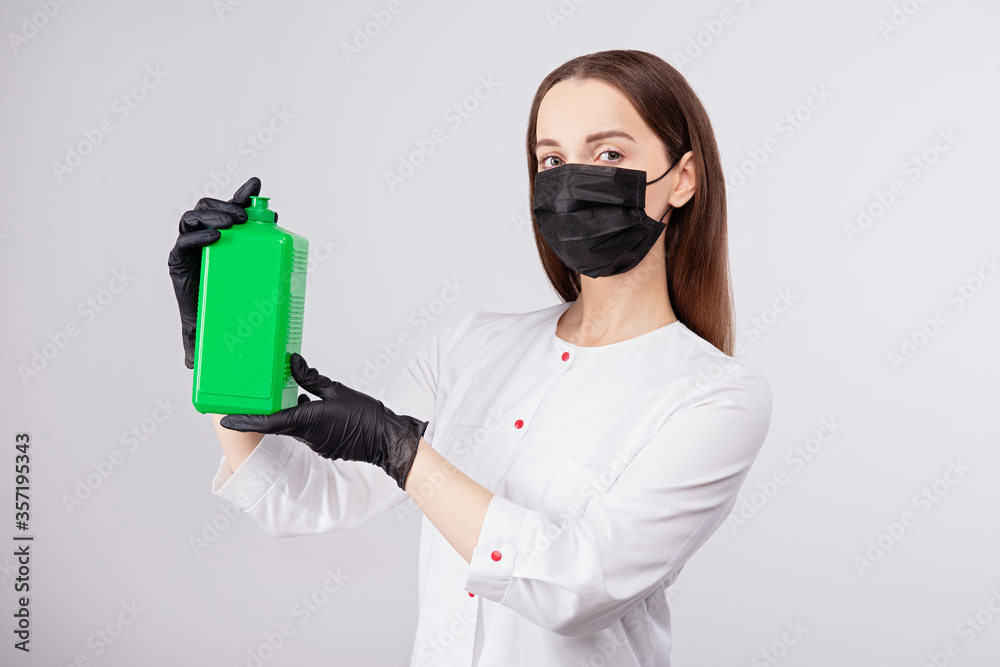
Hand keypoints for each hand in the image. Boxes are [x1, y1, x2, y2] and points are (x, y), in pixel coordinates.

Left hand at [167, 176, 271, 368]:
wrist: (212, 305)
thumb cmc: (205, 316)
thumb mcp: (197, 329)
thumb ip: (194, 341)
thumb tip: (192, 362)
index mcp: (181, 265)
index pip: (182, 242)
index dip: (196, 237)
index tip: (215, 239)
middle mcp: (190, 246)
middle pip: (193, 218)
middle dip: (214, 215)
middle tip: (236, 223)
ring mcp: (207, 235)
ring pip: (209, 209)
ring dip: (228, 204)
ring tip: (248, 213)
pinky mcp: (226, 231)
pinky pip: (232, 208)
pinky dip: (242, 197)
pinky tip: (256, 188)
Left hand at [220, 353, 427, 490]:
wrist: (386, 440)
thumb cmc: (365, 416)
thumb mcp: (336, 390)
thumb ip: (311, 378)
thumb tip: (294, 362)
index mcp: (305, 421)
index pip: (267, 422)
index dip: (244, 420)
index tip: (225, 420)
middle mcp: (306, 436)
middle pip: (277, 423)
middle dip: (265, 413)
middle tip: (251, 399)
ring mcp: (315, 443)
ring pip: (292, 426)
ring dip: (287, 413)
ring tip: (285, 395)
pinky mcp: (324, 445)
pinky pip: (306, 430)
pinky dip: (303, 418)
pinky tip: (309, 404)